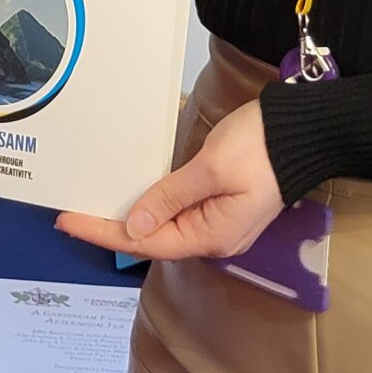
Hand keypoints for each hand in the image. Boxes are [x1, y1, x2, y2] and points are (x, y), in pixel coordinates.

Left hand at [55, 98, 283, 259]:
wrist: (303, 130)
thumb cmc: (259, 146)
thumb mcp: (210, 169)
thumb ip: (170, 198)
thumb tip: (134, 226)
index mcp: (212, 236)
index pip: (146, 242)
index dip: (103, 232)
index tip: (67, 221)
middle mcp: (215, 238)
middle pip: (153, 238)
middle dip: (111, 227)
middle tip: (70, 212)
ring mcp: (220, 222)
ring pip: (164, 225)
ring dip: (129, 217)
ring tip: (92, 206)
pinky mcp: (222, 204)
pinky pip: (178, 212)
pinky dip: (151, 205)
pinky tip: (131, 196)